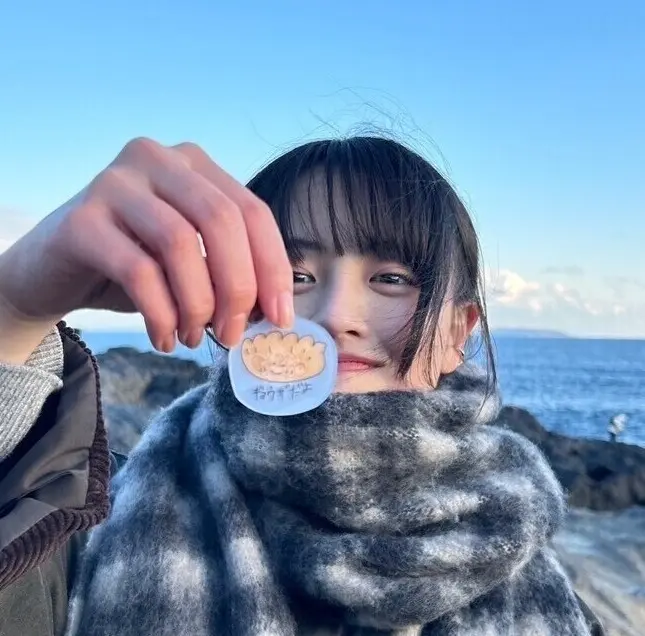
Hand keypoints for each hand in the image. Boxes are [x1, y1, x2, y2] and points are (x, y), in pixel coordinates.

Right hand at [0, 138, 293, 355]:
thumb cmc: (138, 265)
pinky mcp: (81, 219)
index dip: (273, 268)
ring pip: (180, 244)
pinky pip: (139, 271)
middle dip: (238, 288)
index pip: (252, 212)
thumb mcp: (193, 262)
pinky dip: (161, 314)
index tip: (279, 318)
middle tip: (233, 335)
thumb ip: (231, 271)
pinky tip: (164, 338)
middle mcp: (157, 159)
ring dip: (197, 304)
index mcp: (195, 164)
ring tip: (193, 337)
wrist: (58, 269)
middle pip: (221, 220)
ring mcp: (115, 182)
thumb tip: (275, 310)